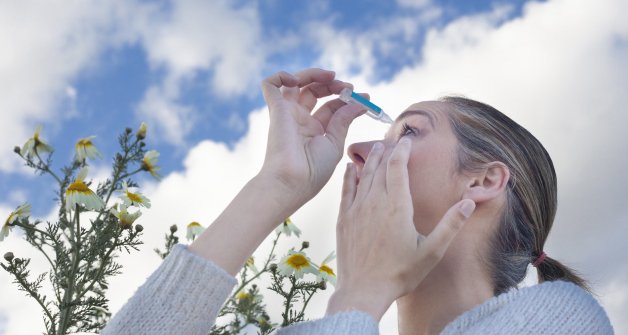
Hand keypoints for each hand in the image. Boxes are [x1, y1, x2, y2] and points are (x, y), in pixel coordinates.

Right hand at [258, 68, 365, 207]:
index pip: (331, 106)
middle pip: (314, 90)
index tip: (366, 97)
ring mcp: (287, 113)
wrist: (292, 181)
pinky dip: (282, 75)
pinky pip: (270, 84)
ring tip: (330, 77)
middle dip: (332, 84)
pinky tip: (297, 80)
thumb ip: (344, 119)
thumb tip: (361, 103)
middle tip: (347, 87)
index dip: (347, 98)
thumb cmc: (313, 171)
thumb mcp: (335, 142)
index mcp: (315, 130)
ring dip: (313, 74)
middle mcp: (300, 120)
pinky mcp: (275, 109)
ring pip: (294, 82)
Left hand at [327, 138, 475, 319]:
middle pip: (380, 166)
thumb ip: (450, 225)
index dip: (402, 150)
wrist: (363, 290)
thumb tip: (469, 202)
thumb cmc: (400, 273)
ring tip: (377, 148)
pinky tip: (351, 168)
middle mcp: (375, 202)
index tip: (406, 140)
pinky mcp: (345, 218)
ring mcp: (357, 209)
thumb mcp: (431, 251)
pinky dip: (349, 176)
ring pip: (363, 175)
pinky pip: (346, 189)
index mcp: (398, 206)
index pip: (398, 166)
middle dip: (387, 150)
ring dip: (370, 159)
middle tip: (393, 139)